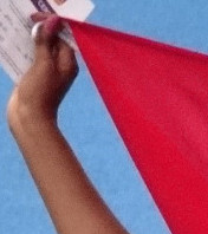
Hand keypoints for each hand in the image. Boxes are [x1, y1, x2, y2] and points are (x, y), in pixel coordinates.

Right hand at [7, 16, 77, 132]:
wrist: (29, 119)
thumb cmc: (40, 93)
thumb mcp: (43, 64)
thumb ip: (46, 42)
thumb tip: (52, 22)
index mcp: (68, 63)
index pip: (63, 36)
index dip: (51, 24)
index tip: (36, 17)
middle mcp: (60, 66)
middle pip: (52, 40)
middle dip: (40, 29)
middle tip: (26, 20)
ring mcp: (48, 71)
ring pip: (40, 48)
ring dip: (30, 38)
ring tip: (19, 27)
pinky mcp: (36, 76)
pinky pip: (31, 57)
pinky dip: (24, 48)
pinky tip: (15, 41)